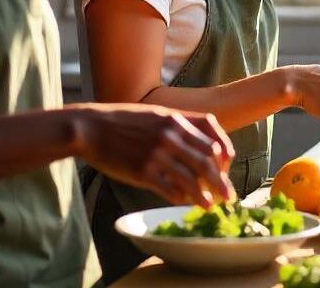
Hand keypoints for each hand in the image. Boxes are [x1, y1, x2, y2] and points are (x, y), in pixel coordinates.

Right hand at [76, 103, 235, 206]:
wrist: (91, 128)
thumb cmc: (123, 121)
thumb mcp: (155, 114)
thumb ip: (178, 125)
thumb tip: (200, 143)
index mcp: (176, 120)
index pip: (212, 139)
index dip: (224, 157)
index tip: (226, 168)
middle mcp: (170, 137)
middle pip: (206, 162)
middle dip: (220, 182)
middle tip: (228, 195)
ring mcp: (157, 155)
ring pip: (191, 180)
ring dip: (203, 196)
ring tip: (209, 206)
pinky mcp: (143, 172)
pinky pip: (169, 190)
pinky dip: (180, 199)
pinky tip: (185, 203)